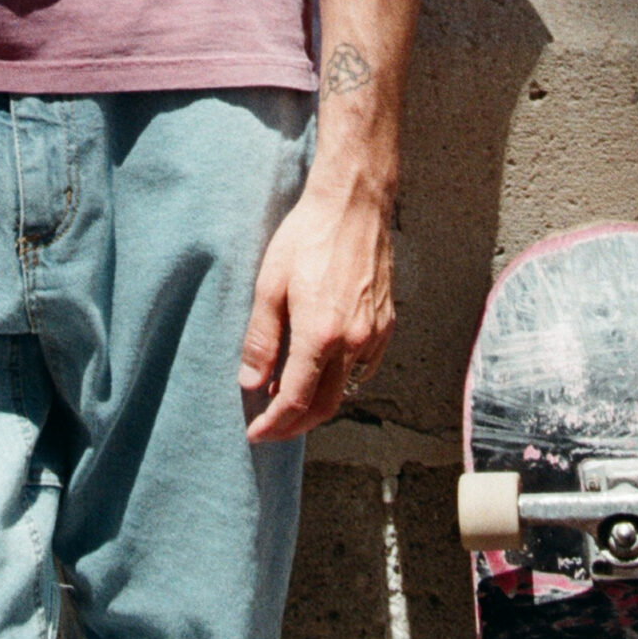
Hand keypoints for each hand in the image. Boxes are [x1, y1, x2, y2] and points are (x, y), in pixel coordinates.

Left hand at [239, 160, 395, 442]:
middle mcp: (353, 342)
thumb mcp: (270, 285)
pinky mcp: (386, 324)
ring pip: (346, 389)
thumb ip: (261, 340)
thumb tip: (251, 383)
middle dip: (295, 425)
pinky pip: (364, 368)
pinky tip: (322, 369)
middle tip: (271, 427)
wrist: (353, 205)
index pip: (295, 400)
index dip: (273, 424)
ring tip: (289, 396)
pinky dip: (341, 380)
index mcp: (320, 335)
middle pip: (324, 406)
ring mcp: (375, 334)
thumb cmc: (307, 237)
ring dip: (317, 402)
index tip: (255, 433)